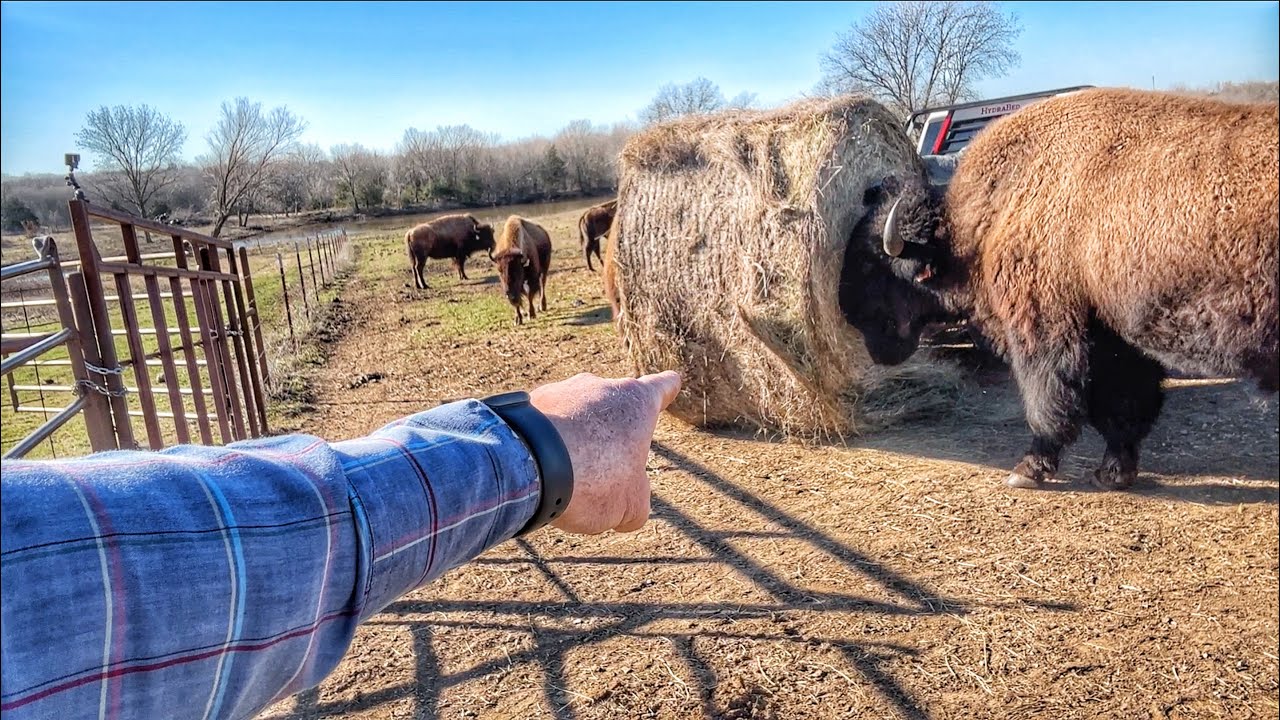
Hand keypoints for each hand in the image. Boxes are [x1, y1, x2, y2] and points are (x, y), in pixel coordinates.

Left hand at [528, 371, 681, 534]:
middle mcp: (600, 386)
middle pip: (613, 407)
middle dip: (611, 433)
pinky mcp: (529, 403)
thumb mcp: (630, 505)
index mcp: (636, 402)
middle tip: (605, 470)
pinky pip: (545, 425)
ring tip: (568, 479)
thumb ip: (635, 503)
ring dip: (576, 440)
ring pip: (576, 416)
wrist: (531, 466)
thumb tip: (629, 511)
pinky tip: (540, 472)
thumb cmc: (594, 479)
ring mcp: (562, 390)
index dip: (667, 388)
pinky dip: (546, 443)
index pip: (660, 388)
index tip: (671, 381)